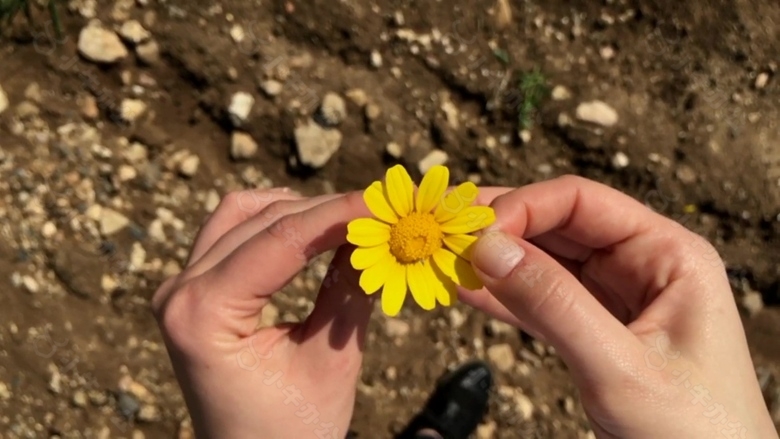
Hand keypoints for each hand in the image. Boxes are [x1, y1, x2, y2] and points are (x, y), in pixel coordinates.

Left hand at [152, 188, 372, 438]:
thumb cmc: (290, 431)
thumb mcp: (331, 365)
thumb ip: (350, 293)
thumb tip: (377, 233)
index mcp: (203, 315)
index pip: (280, 239)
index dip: (336, 213)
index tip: (381, 200)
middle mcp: (179, 292)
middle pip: (261, 220)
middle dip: (325, 210)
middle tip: (379, 209)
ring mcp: (179, 288)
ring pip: (241, 214)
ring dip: (297, 210)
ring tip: (349, 219)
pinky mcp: (192, 290)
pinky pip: (231, 232)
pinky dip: (274, 223)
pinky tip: (312, 229)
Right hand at [460, 176, 777, 437]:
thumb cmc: (695, 432)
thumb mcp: (620, 367)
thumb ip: (554, 305)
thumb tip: (489, 249)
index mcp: (667, 255)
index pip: (582, 203)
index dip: (523, 207)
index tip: (475, 231)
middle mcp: (639, 266)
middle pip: (556, 226)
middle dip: (499, 228)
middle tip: (445, 229)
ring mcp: (613, 300)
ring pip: (541, 264)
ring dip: (493, 262)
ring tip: (444, 255)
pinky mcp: (592, 332)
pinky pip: (539, 303)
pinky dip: (501, 298)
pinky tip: (464, 291)